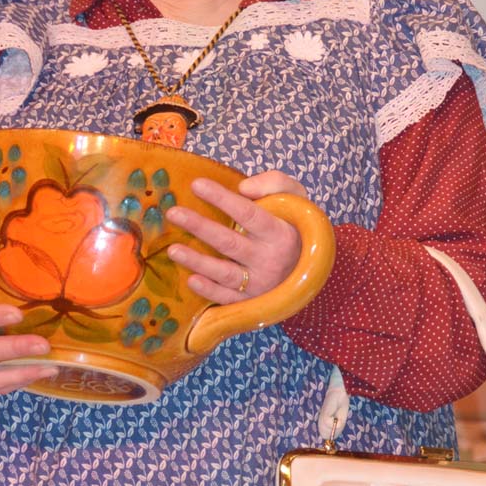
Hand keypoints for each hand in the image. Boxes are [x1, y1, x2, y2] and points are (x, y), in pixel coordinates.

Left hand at [166, 170, 303, 303]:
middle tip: (173, 213)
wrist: (313, 268)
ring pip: (225, 272)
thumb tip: (243, 188)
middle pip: (229, 241)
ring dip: (197, 261)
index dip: (221, 198)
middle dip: (199, 226)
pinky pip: (228, 298)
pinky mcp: (253, 301)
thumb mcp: (296, 198)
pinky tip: (191, 280)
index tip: (197, 184)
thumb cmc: (296, 225)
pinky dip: (210, 291)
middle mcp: (269, 258)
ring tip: (172, 249)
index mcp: (279, 231)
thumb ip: (274, 183)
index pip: (247, 212)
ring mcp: (260, 282)